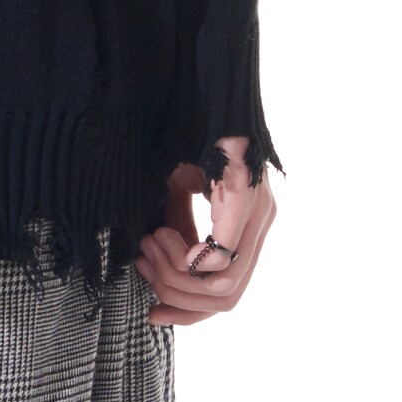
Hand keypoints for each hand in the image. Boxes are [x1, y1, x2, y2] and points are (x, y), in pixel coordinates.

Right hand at [135, 140, 275, 327]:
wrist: (199, 87)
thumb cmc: (184, 133)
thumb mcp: (175, 192)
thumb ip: (178, 231)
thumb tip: (169, 273)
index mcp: (246, 224)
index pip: (228, 294)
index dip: (189, 313)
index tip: (152, 311)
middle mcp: (259, 223)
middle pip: (226, 300)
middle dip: (176, 296)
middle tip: (143, 261)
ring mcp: (257, 214)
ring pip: (222, 287)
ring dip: (174, 276)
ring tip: (150, 240)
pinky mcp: (244, 202)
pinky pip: (219, 259)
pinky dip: (183, 260)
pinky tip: (160, 233)